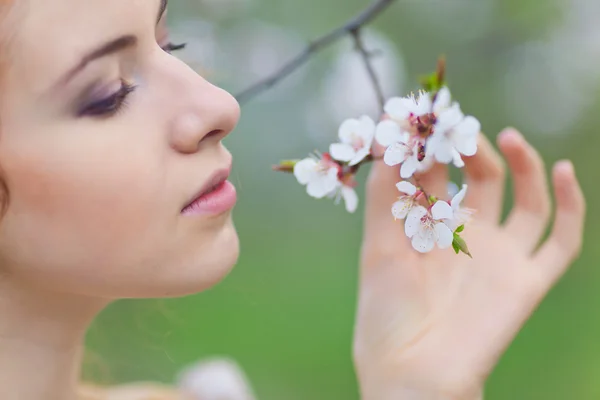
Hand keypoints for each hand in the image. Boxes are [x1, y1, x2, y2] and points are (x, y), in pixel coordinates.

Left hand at [353, 128, 585, 398]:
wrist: (412, 372)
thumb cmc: (386, 315)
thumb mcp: (378, 248)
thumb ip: (385, 195)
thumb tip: (386, 137)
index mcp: (428, 230)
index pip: (437, 175)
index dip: (432, 146)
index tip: (424, 117)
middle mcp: (466, 237)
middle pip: (481, 180)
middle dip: (471, 149)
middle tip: (457, 127)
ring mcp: (500, 256)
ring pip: (524, 200)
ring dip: (521, 165)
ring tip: (502, 136)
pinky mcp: (527, 280)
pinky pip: (560, 240)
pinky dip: (569, 204)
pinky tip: (559, 169)